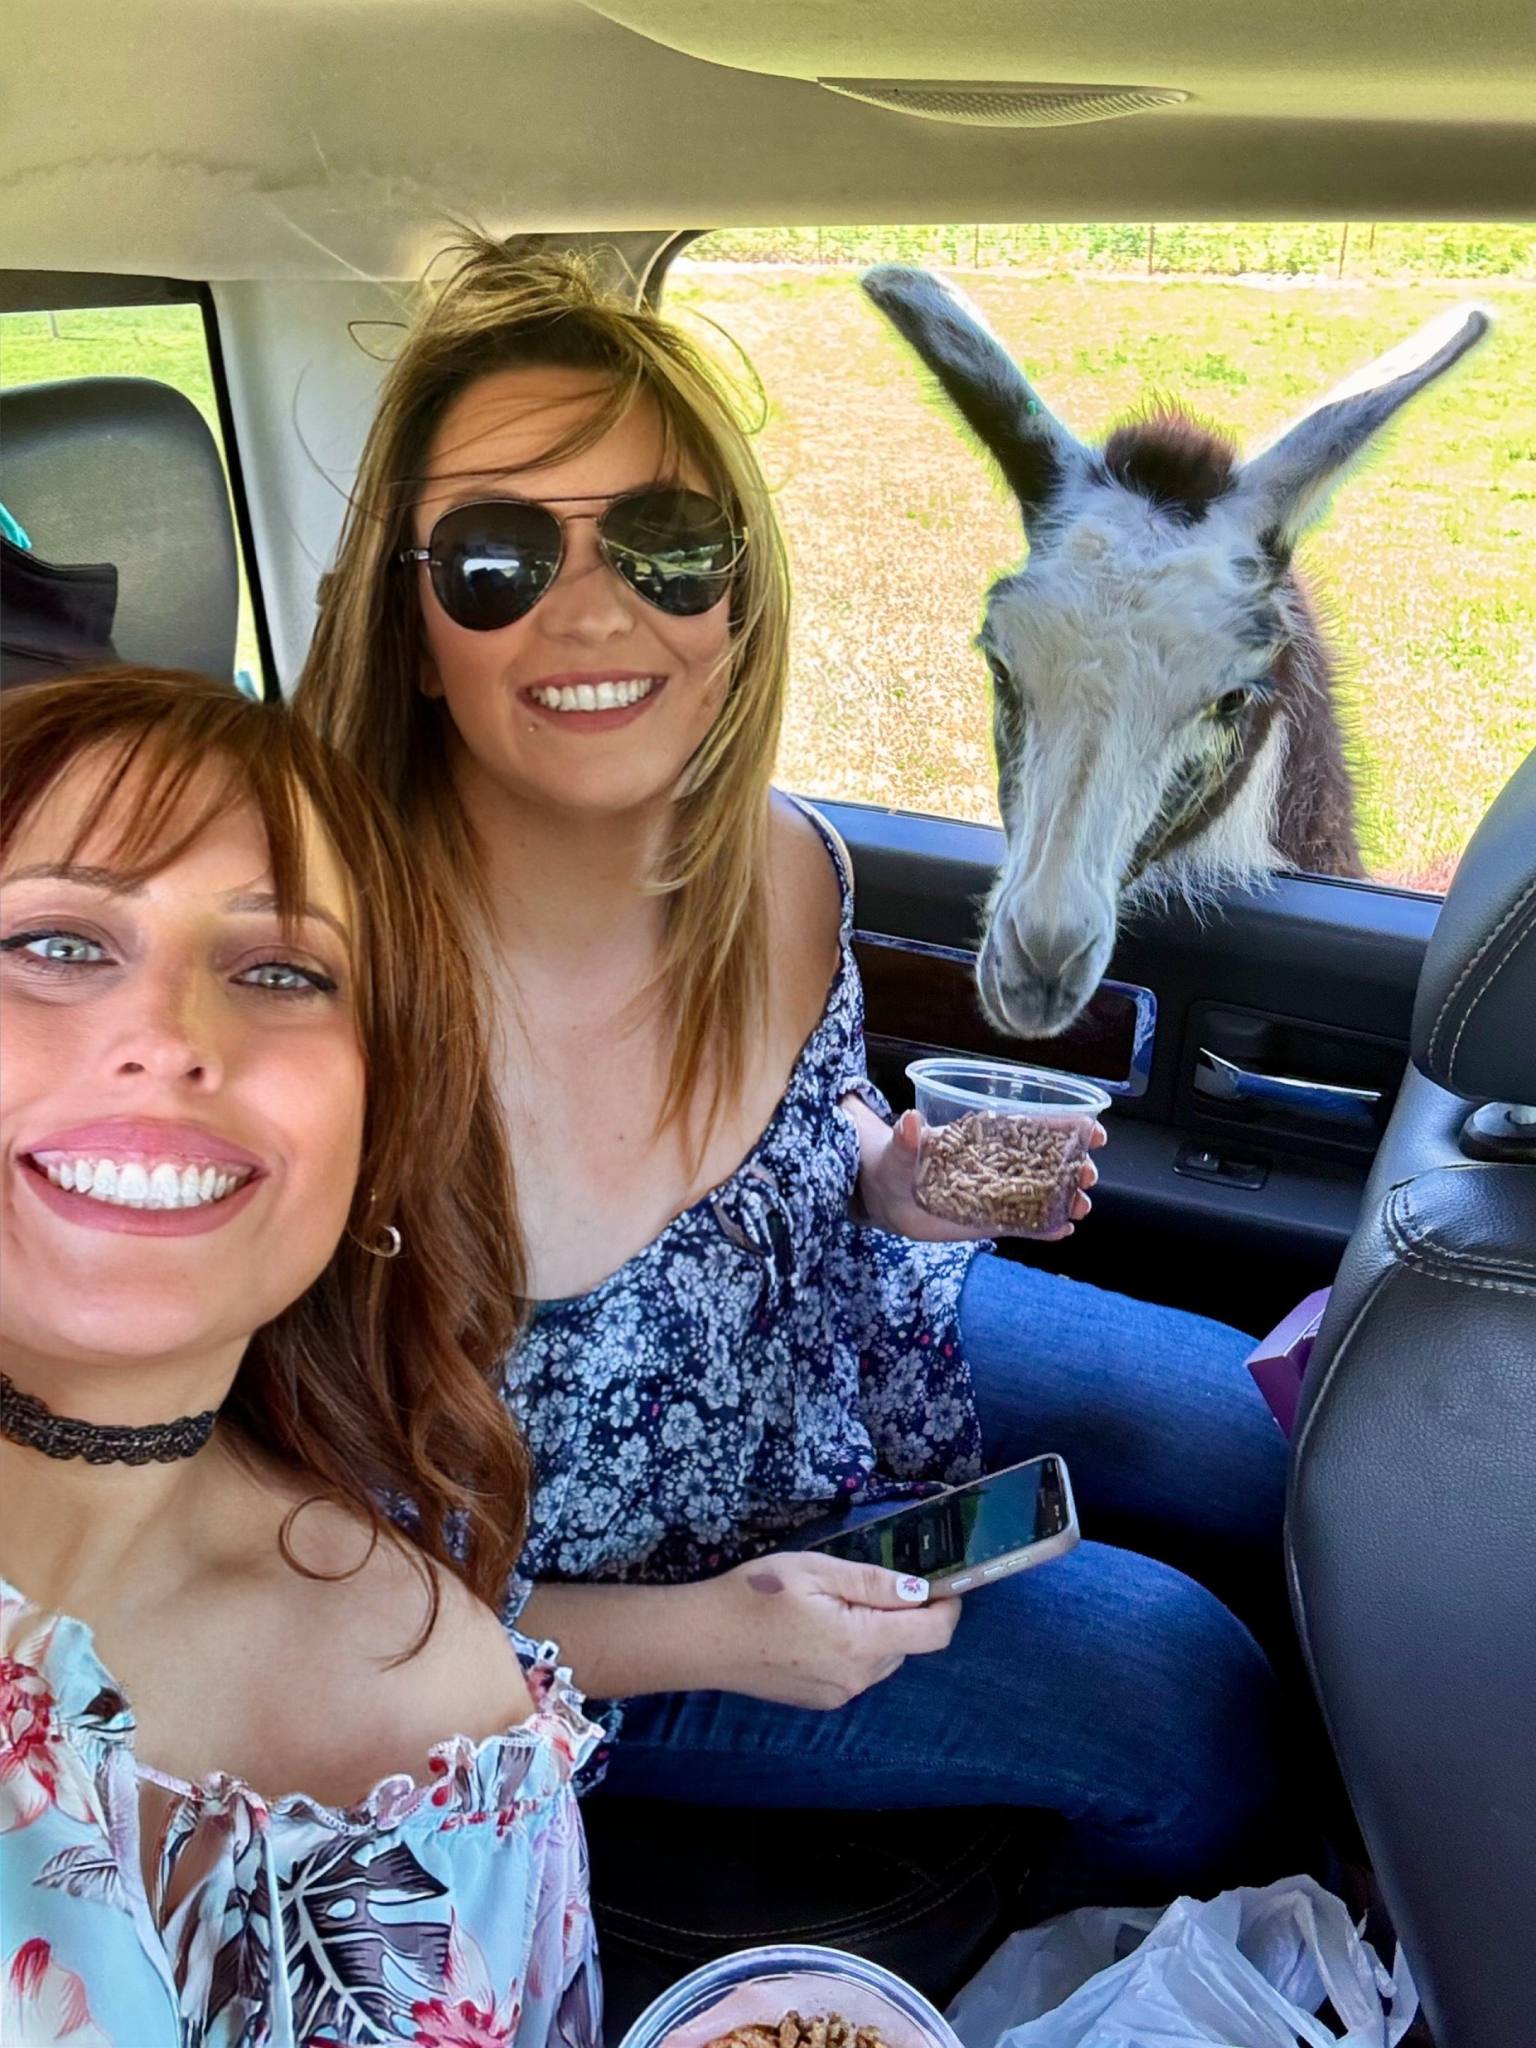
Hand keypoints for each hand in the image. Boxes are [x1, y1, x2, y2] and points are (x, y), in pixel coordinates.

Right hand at [695, 1552, 961, 1709]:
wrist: (703, 1640)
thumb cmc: (756, 1594)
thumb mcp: (817, 1571)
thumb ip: (874, 1583)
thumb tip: (922, 1590)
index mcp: (861, 1644)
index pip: (933, 1634)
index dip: (948, 1606)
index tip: (943, 1582)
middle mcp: (858, 1679)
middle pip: (908, 1645)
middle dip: (904, 1613)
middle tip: (866, 1582)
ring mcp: (839, 1695)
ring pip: (883, 1658)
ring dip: (877, 1631)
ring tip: (833, 1602)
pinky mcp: (820, 1701)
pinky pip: (857, 1671)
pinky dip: (854, 1648)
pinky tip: (817, 1628)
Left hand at [858, 1109, 1105, 1241]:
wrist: (883, 1198)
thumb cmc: (893, 1163)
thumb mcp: (897, 1150)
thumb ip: (906, 1141)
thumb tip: (910, 1121)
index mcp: (984, 1136)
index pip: (1032, 1127)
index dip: (1065, 1127)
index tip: (1092, 1130)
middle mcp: (997, 1164)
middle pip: (1046, 1162)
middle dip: (1075, 1166)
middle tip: (1088, 1175)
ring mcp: (996, 1194)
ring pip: (1041, 1194)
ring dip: (1066, 1199)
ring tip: (1080, 1207)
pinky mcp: (989, 1221)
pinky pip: (1023, 1224)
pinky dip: (1044, 1229)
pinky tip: (1064, 1231)